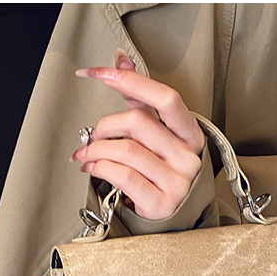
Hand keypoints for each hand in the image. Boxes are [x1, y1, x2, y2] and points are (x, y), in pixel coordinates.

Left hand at [69, 49, 205, 219]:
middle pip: (137, 123)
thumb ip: (140, 100)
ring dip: (96, 149)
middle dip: (105, 126)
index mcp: (190, 134)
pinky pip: (122, 175)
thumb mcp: (158, 135)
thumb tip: (121, 59)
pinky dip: (99, 167)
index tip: (98, 73)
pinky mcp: (160, 203)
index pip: (165, 98)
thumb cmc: (162, 170)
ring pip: (126, 150)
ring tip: (85, 154)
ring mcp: (177, 182)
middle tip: (91, 135)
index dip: (131, 82)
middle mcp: (188, 157)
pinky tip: (92, 167)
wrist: (174, 216)